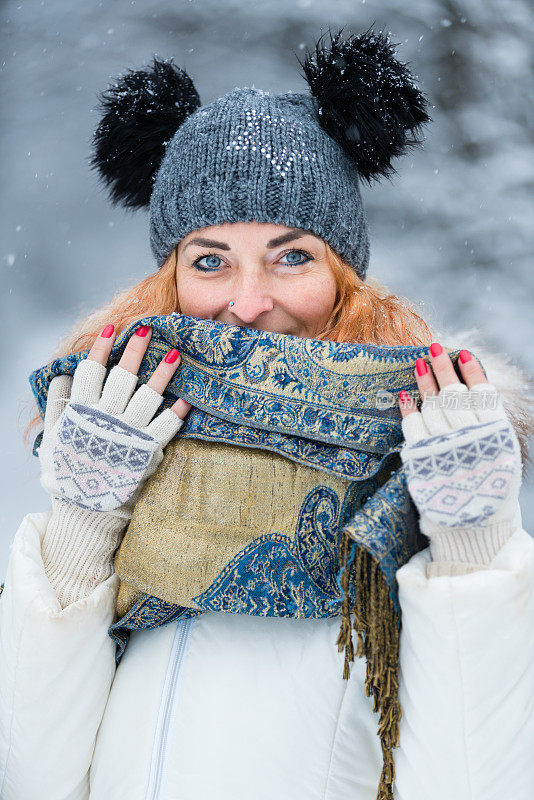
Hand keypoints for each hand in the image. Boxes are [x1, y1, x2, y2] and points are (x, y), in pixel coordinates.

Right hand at [38, 323, 190, 515]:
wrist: (84, 509)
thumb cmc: (68, 469)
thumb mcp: (57, 435)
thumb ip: (58, 404)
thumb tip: (60, 375)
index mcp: (82, 412)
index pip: (90, 372)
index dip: (101, 349)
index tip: (111, 329)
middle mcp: (106, 419)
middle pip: (122, 377)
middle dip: (135, 351)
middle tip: (147, 329)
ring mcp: (128, 434)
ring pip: (148, 397)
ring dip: (163, 374)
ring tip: (176, 354)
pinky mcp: (147, 451)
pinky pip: (166, 428)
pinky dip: (178, 413)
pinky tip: (188, 399)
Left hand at [398, 344, 521, 559]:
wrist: (473, 526)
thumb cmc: (488, 483)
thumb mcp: (499, 451)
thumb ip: (488, 420)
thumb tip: (472, 384)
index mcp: (495, 436)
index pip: (482, 395)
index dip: (471, 372)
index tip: (462, 354)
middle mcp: (470, 440)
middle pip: (454, 395)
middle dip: (443, 369)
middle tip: (434, 348)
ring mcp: (444, 449)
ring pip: (432, 407)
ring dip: (425, 383)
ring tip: (420, 363)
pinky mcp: (422, 461)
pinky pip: (412, 427)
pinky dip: (408, 410)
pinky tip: (405, 396)